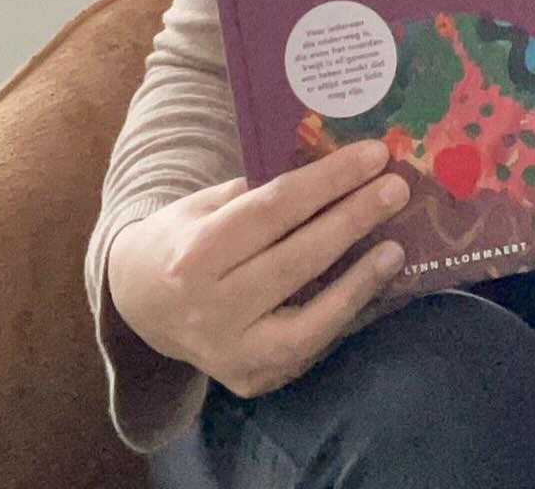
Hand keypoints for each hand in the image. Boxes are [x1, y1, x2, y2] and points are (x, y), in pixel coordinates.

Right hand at [105, 138, 410, 397]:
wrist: (139, 303)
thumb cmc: (182, 238)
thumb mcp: (205, 203)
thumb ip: (259, 191)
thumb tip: (334, 167)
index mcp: (196, 253)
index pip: (274, 209)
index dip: (328, 180)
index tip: (372, 155)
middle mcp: (210, 308)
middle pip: (296, 258)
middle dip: (352, 219)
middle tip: (395, 188)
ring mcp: (230, 353)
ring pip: (308, 319)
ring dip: (359, 280)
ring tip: (395, 247)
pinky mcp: (249, 379)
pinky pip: (308, 346)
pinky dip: (343, 314)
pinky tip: (371, 284)